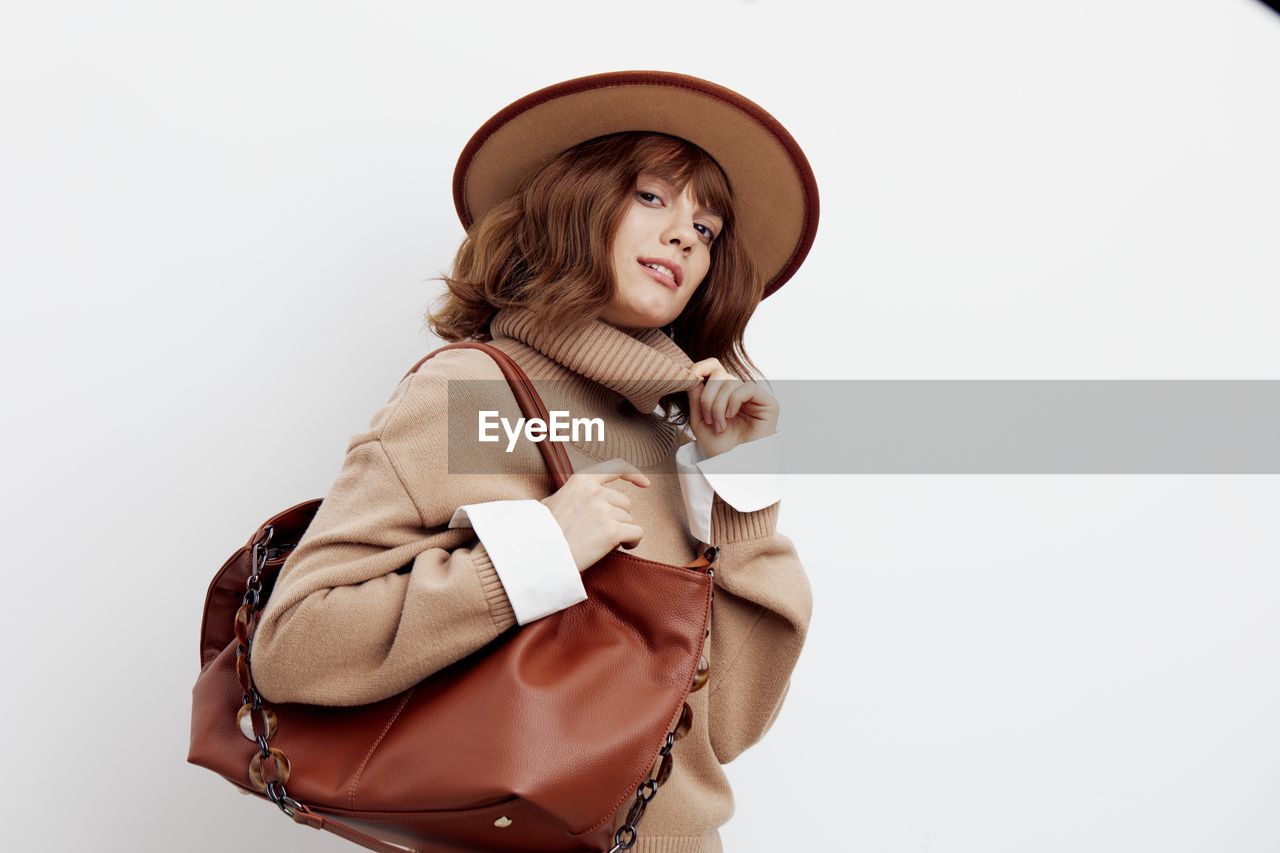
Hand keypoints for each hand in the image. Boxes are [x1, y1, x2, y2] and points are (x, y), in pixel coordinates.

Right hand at [539, 457, 649, 572]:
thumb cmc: (541, 532)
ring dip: (621, 531)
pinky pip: (636, 533)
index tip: (645, 483)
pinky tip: (623, 547)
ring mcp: (605, 511)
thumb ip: (570, 496)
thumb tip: (573, 500)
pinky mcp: (612, 531)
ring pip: (628, 520)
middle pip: (624, 503)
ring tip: (603, 542)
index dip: (633, 475)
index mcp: (582, 481)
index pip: (615, 469)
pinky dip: (633, 541)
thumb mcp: (551, 502)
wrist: (539, 553)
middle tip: (601, 531)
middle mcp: (595, 492)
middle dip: (617, 517)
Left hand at [685, 358, 779, 457]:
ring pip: (730, 382)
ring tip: (719, 425)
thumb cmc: (718, 448)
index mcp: (724, 394)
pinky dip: (733, 401)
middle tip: (708, 420)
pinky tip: (731, 416)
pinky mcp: (768, 403)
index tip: (690, 376)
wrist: (733, 467)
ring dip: (718, 405)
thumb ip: (696, 397)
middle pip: (719, 374)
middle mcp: (740, 392)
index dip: (701, 367)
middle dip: (708, 397)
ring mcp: (755, 397)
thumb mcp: (699, 421)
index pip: (714, 367)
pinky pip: (746, 388)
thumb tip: (694, 374)